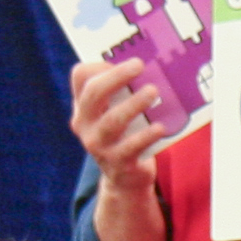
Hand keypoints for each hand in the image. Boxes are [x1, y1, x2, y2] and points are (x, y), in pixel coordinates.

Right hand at [70, 58, 166, 193]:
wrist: (125, 178)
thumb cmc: (125, 134)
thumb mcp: (117, 112)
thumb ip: (124, 93)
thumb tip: (152, 67)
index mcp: (83, 106)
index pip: (81, 77)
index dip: (101, 65)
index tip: (126, 62)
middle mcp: (85, 124)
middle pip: (94, 94)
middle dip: (117, 76)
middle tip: (140, 65)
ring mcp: (98, 145)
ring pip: (112, 121)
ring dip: (133, 104)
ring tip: (153, 92)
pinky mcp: (117, 163)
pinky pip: (130, 147)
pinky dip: (146, 135)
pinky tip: (160, 127)